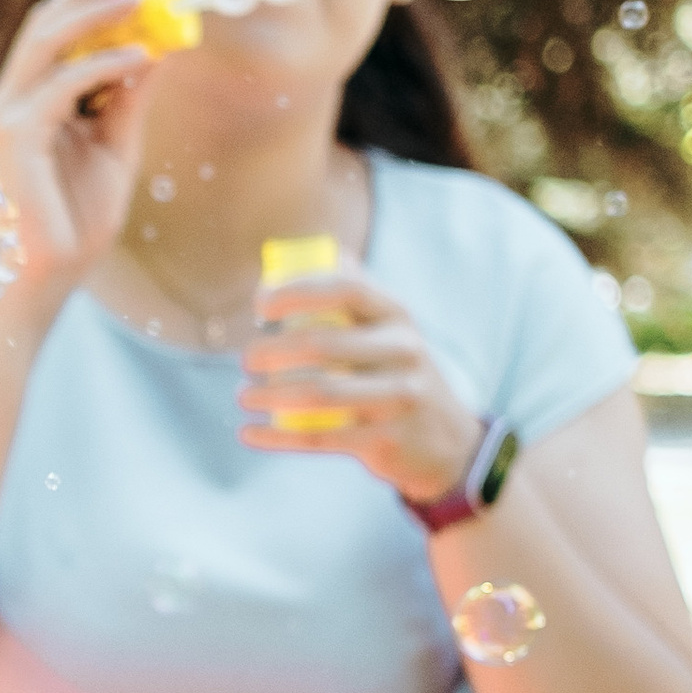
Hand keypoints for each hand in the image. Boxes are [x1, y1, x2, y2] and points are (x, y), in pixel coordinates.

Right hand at [0, 0, 163, 292]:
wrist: (51, 269)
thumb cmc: (78, 213)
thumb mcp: (117, 142)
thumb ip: (130, 96)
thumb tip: (160, 46)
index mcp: (29, 98)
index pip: (52, 31)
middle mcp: (11, 99)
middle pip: (45, 24)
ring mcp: (8, 116)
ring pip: (46, 42)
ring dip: (95, 13)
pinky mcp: (16, 137)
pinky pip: (64, 85)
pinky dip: (104, 64)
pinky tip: (141, 57)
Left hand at [238, 263, 480, 503]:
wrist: (447, 440)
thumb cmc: (398, 372)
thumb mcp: (390, 329)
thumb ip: (361, 292)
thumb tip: (326, 252)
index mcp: (397, 316)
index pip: (345, 289)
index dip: (297, 291)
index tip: (260, 305)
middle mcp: (404, 351)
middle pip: (322, 344)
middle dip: (271, 350)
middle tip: (247, 359)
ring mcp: (399, 397)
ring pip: (320, 394)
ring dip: (270, 394)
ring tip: (244, 395)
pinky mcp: (386, 440)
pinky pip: (321, 439)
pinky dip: (278, 437)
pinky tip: (249, 432)